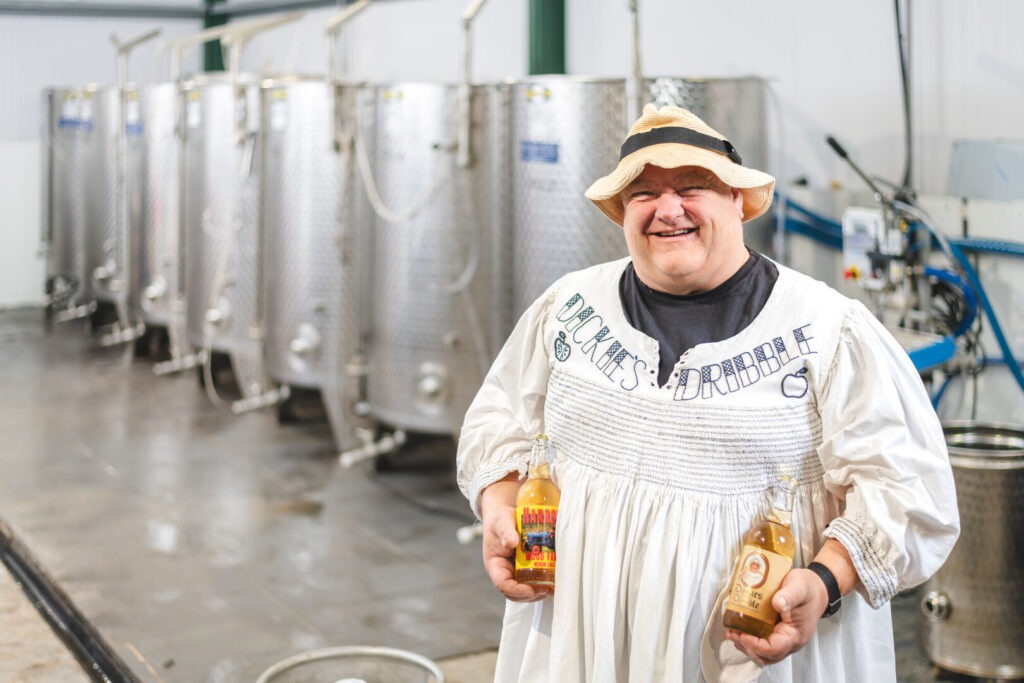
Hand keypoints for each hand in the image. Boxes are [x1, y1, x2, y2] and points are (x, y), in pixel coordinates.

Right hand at [479, 476, 551, 602]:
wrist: (507, 516)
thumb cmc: (500, 519)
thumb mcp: (501, 522)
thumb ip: (506, 531)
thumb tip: (511, 542)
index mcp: (495, 565)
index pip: (502, 584)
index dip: (516, 590)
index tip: (529, 590)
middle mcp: (505, 572)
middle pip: (515, 593)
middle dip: (530, 595)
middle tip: (545, 590)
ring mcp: (516, 571)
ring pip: (525, 590)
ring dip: (538, 592)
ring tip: (551, 588)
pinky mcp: (527, 568)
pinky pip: (534, 580)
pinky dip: (543, 582)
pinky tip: (554, 580)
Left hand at [724, 567, 826, 664]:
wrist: (817, 588)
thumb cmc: (808, 588)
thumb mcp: (799, 587)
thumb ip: (788, 595)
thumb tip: (777, 603)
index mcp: (795, 635)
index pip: (773, 649)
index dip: (754, 644)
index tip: (741, 633)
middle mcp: (790, 642)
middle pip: (766, 656)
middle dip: (746, 647)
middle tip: (732, 633)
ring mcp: (785, 640)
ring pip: (764, 653)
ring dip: (747, 645)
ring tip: (732, 632)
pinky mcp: (780, 634)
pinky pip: (764, 644)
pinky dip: (751, 640)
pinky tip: (741, 628)